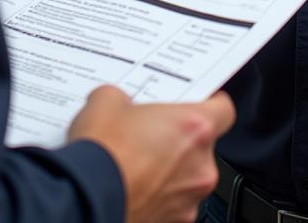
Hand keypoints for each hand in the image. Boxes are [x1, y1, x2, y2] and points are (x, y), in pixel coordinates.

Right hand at [69, 85, 233, 222]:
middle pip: (203, 145)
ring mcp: (188, 199)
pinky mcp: (172, 222)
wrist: (83, 200)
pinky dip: (157, 193)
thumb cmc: (102, 155)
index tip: (196, 101)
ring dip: (169, 168)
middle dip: (179, 138)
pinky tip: (131, 182)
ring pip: (187, 176)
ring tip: (135, 160)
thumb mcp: (106, 100)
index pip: (224, 109)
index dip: (210, 103)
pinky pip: (172, 201)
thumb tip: (119, 102)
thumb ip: (124, 97)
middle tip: (150, 130)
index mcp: (194, 128)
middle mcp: (200, 166)